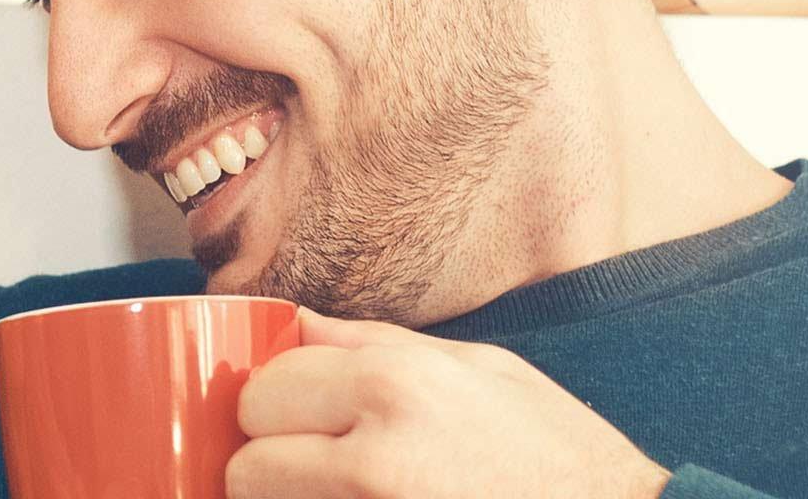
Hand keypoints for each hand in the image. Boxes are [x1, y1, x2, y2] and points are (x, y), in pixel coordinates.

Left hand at [227, 308, 671, 498]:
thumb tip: (297, 325)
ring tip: (341, 495)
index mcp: (396, 381)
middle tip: (317, 476)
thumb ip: (378, 344)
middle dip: (269, 467)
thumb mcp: (485, 371)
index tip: (297, 429)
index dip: (277, 411)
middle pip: (247, 457)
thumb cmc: (560, 459)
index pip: (265, 385)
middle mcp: (375, 448)